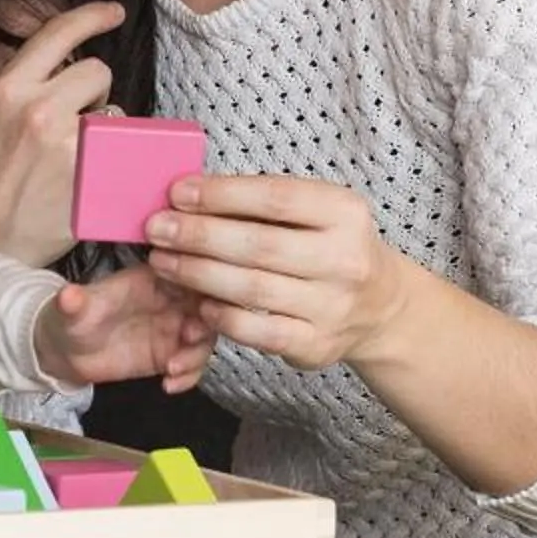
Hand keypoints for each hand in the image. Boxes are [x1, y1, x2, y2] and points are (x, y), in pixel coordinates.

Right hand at [0, 0, 125, 265]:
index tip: (113, 13)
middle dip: (95, 93)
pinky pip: (122, 148)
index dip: (91, 16)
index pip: (57, 35)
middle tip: (79, 121)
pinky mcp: (90, 176)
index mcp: (6, 91)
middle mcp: (38, 110)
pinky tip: (94, 176)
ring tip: (80, 156)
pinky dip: (115, 158)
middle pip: (97, 72)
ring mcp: (68, 144)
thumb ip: (7, 93)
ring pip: (116, 111)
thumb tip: (38, 69)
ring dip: (107, 128)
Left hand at [31, 262, 215, 393]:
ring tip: (173, 368)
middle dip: (206, 321)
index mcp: (153, 278)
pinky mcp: (170, 355)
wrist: (68, 352)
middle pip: (205, 305)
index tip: (195, 302)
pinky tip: (168, 385)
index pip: (186, 274)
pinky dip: (188, 376)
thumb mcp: (73, 309)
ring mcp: (172, 329)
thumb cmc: (74, 317)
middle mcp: (169, 301)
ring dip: (197, 353)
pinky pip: (192, 365)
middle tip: (190, 338)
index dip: (198, 286)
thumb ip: (75, 303)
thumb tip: (68, 295)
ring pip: (204, 337)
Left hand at [142, 175, 414, 370]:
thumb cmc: (330, 245)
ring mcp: (333, 306)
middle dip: (198, 235)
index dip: (221, 195)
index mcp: (345, 213)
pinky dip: (222, 317)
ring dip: (198, 274)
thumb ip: (263, 203)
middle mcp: (345, 260)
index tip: (178, 193)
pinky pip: (258, 332)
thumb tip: (189, 195)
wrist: (379, 305)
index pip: (276, 198)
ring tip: (163, 261)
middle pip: (259, 244)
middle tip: (157, 228)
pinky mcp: (317, 345)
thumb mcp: (317, 211)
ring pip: (252, 289)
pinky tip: (197, 302)